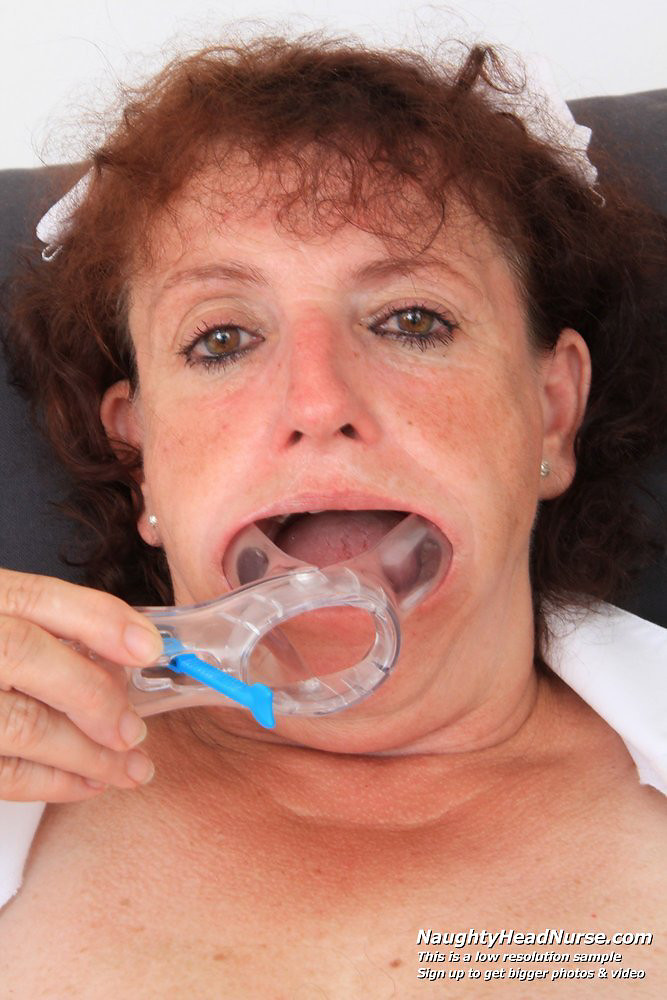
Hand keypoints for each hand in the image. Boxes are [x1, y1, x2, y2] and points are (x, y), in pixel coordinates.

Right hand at [0, 569, 161, 800]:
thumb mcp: (3, 621)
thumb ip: (49, 629)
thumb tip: (126, 656)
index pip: (37, 595)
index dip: (99, 619)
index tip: (149, 647)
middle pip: (26, 655)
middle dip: (93, 695)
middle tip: (134, 731)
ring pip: (21, 723)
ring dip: (87, 754)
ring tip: (129, 769)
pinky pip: (2, 772)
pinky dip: (52, 783)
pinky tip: (87, 784)